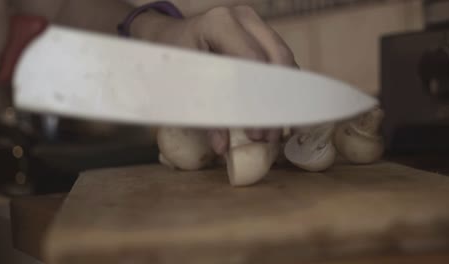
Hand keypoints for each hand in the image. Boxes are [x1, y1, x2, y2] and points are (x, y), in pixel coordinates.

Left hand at [131, 5, 297, 154]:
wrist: (166, 36)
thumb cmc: (169, 57)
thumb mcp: (180, 83)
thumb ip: (203, 112)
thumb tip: (222, 146)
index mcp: (219, 23)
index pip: (251, 62)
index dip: (256, 99)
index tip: (256, 132)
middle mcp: (242, 18)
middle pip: (276, 59)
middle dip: (275, 101)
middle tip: (269, 135)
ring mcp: (253, 24)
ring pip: (283, 60)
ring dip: (281, 96)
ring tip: (273, 129)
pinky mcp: (260, 34)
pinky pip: (278, 61)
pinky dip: (278, 87)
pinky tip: (273, 111)